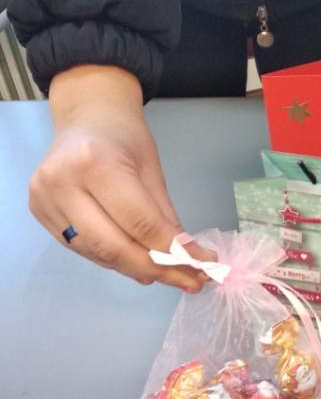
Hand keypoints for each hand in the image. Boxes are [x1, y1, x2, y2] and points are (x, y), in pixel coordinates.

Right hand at [28, 65, 205, 289]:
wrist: (86, 117)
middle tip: (189, 281)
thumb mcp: (154, 170)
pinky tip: (139, 262)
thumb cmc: (124, 138)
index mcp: (95, 163)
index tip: (202, 266)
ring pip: (96, 253)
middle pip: (113, 245)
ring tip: (169, 276)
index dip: (174, 251)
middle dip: (155, 269)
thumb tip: (187, 257)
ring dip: (135, 268)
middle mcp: (63, 183)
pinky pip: (82, 248)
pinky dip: (113, 259)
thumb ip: (165, 216)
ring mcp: (45, 199)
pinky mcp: (39, 212)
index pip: (140, 222)